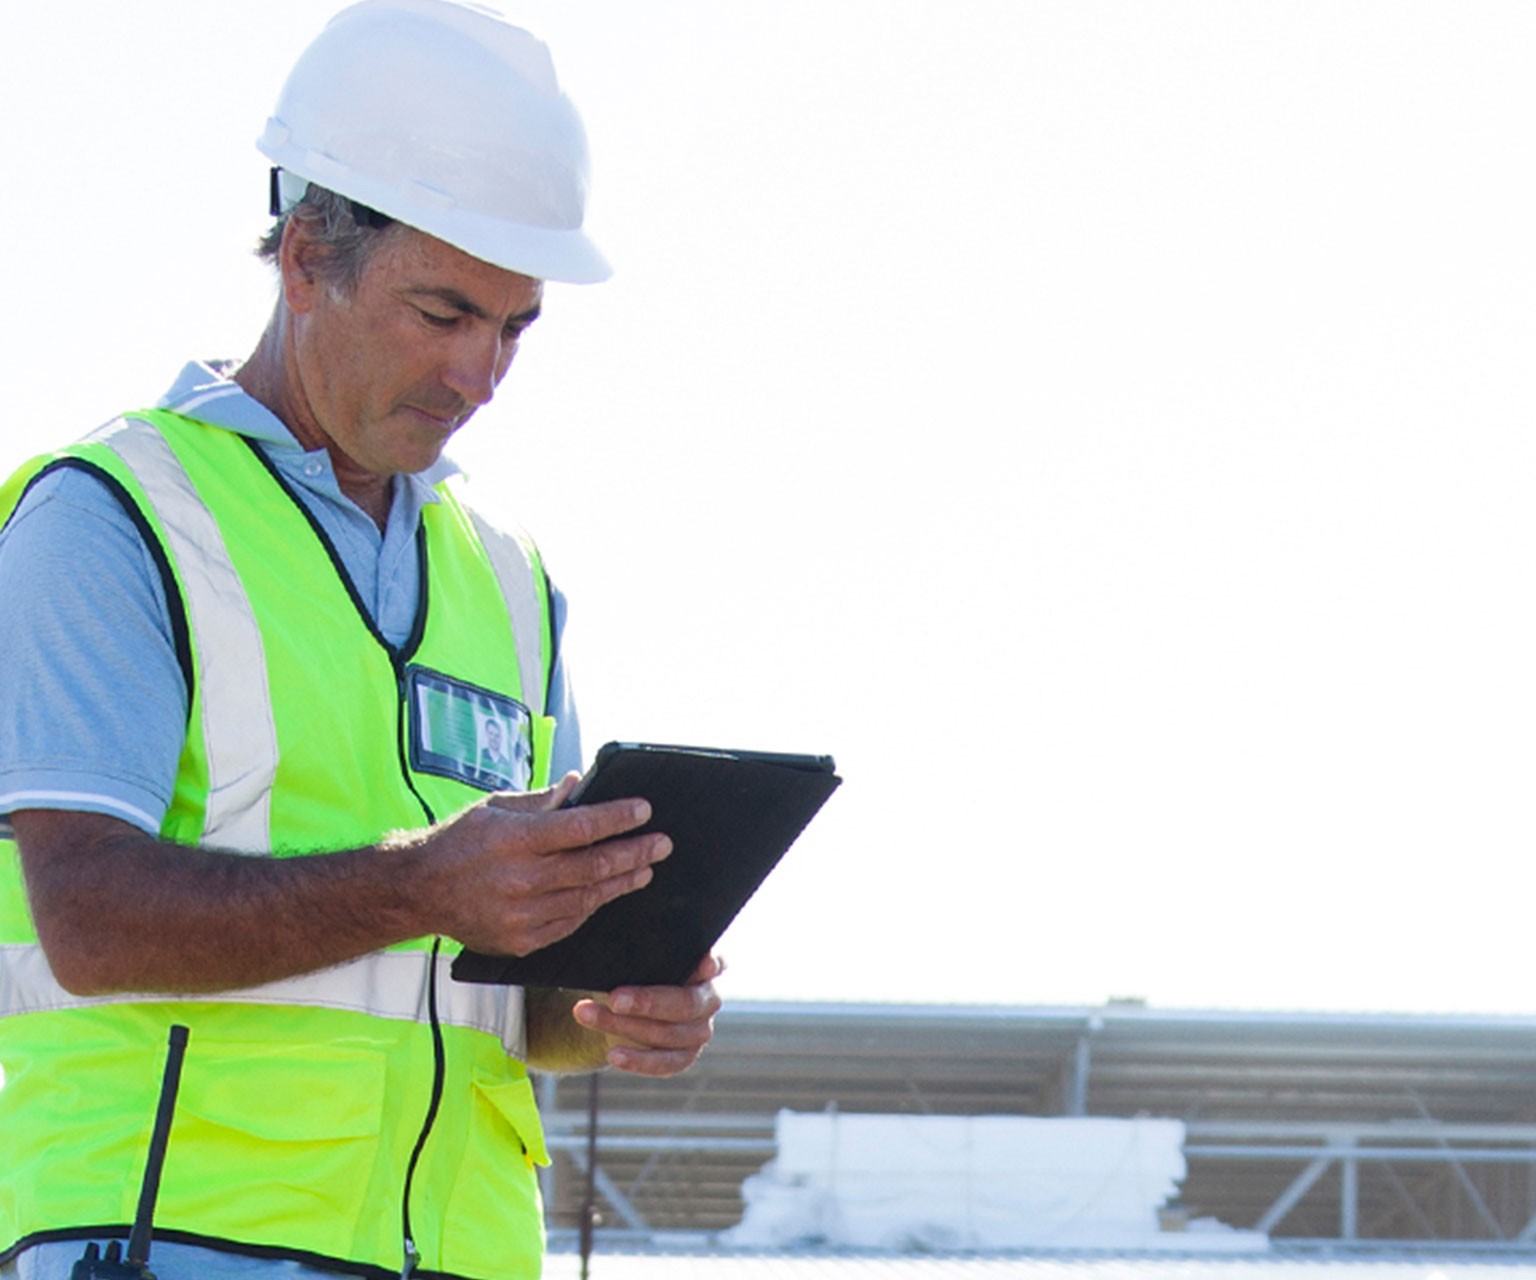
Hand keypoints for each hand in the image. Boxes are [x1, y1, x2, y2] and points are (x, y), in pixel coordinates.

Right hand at [422, 773, 672, 957]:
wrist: (420, 891)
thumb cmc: (460, 843)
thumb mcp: (495, 808)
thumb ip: (542, 800)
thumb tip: (578, 784)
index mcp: (515, 839)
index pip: (580, 827)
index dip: (617, 819)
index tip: (644, 810)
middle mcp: (521, 879)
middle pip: (593, 866)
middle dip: (634, 853)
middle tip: (661, 844)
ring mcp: (522, 915)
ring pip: (587, 898)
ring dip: (621, 882)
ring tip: (644, 869)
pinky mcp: (522, 941)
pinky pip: (570, 922)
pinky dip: (592, 906)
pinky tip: (608, 893)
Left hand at [572, 954, 723, 1076]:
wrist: (624, 1008)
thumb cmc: (634, 972)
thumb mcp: (638, 959)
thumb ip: (640, 954)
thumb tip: (610, 945)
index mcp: (705, 966)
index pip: (717, 962)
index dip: (711, 963)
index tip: (703, 962)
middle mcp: (708, 998)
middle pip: (686, 1003)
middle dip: (648, 1002)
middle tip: (614, 999)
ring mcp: (700, 1030)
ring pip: (668, 1034)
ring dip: (624, 1027)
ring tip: (587, 1014)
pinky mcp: (685, 1056)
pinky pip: (665, 1063)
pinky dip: (637, 1060)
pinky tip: (613, 1054)